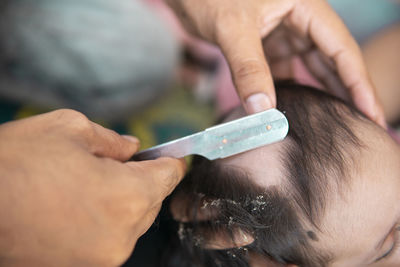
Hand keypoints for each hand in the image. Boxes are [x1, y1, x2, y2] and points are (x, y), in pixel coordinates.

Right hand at [0, 109, 185, 266]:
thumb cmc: (15, 163)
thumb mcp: (68, 129)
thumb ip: (113, 140)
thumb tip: (132, 148)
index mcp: (129, 196)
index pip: (169, 176)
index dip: (167, 161)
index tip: (164, 156)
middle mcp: (123, 235)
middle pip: (152, 200)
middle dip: (139, 180)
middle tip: (110, 166)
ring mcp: (103, 258)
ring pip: (130, 221)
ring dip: (119, 202)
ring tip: (82, 186)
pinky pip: (108, 238)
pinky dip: (101, 221)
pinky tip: (72, 206)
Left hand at [166, 0, 385, 125]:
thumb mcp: (232, 28)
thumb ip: (248, 68)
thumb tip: (263, 110)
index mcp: (305, 8)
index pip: (342, 49)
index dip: (359, 83)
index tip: (371, 113)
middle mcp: (299, 21)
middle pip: (332, 61)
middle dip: (346, 93)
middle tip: (361, 126)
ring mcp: (282, 34)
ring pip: (309, 68)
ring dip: (320, 93)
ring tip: (336, 123)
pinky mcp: (264, 46)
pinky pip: (283, 72)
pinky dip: (288, 91)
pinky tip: (294, 111)